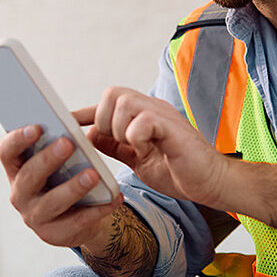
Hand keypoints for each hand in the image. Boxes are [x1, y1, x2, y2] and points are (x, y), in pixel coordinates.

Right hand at [0, 125, 122, 246]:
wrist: (81, 217)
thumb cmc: (68, 179)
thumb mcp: (62, 162)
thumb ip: (63, 145)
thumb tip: (80, 128)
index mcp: (18, 170)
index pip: (7, 152)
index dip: (18, 139)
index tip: (37, 127)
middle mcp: (20, 194)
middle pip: (29, 176)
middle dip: (48, 159)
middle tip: (67, 143)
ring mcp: (36, 217)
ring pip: (52, 202)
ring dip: (73, 187)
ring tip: (92, 175)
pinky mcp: (55, 234)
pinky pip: (78, 221)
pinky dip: (98, 209)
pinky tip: (114, 198)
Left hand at [76, 87, 229, 206]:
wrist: (212, 183)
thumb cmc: (180, 172)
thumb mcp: (139, 160)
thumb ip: (117, 147)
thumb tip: (91, 137)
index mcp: (144, 115)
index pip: (108, 103)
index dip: (85, 112)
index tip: (64, 122)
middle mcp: (153, 109)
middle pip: (113, 93)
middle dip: (103, 119)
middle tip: (115, 143)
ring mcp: (164, 116)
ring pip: (125, 101)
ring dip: (118, 127)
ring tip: (132, 146)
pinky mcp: (173, 128)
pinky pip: (143, 120)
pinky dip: (136, 135)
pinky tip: (145, 148)